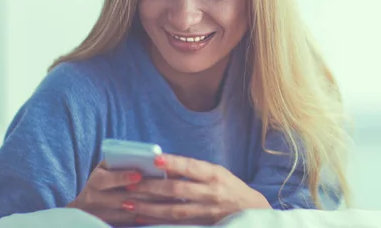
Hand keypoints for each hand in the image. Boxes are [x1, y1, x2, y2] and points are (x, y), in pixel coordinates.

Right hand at [66, 160, 173, 226]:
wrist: (90, 206)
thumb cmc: (107, 178)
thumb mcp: (109, 167)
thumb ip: (123, 162)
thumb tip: (151, 157)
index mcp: (94, 182)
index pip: (104, 180)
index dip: (121, 177)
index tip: (139, 175)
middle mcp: (94, 201)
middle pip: (121, 200)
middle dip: (145, 193)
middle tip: (165, 187)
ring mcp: (103, 217)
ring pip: (129, 214)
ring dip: (151, 207)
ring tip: (170, 199)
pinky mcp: (112, 226)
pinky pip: (132, 224)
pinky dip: (149, 218)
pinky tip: (164, 212)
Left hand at [123, 154, 270, 225]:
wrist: (251, 211)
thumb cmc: (230, 187)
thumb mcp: (217, 172)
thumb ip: (193, 170)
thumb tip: (164, 166)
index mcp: (215, 175)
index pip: (191, 167)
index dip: (174, 163)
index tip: (155, 159)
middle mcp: (211, 193)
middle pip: (177, 190)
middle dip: (151, 187)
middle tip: (129, 184)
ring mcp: (207, 212)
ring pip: (173, 210)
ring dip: (149, 207)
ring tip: (129, 204)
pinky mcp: (202, 226)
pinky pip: (176, 225)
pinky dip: (158, 222)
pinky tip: (141, 218)